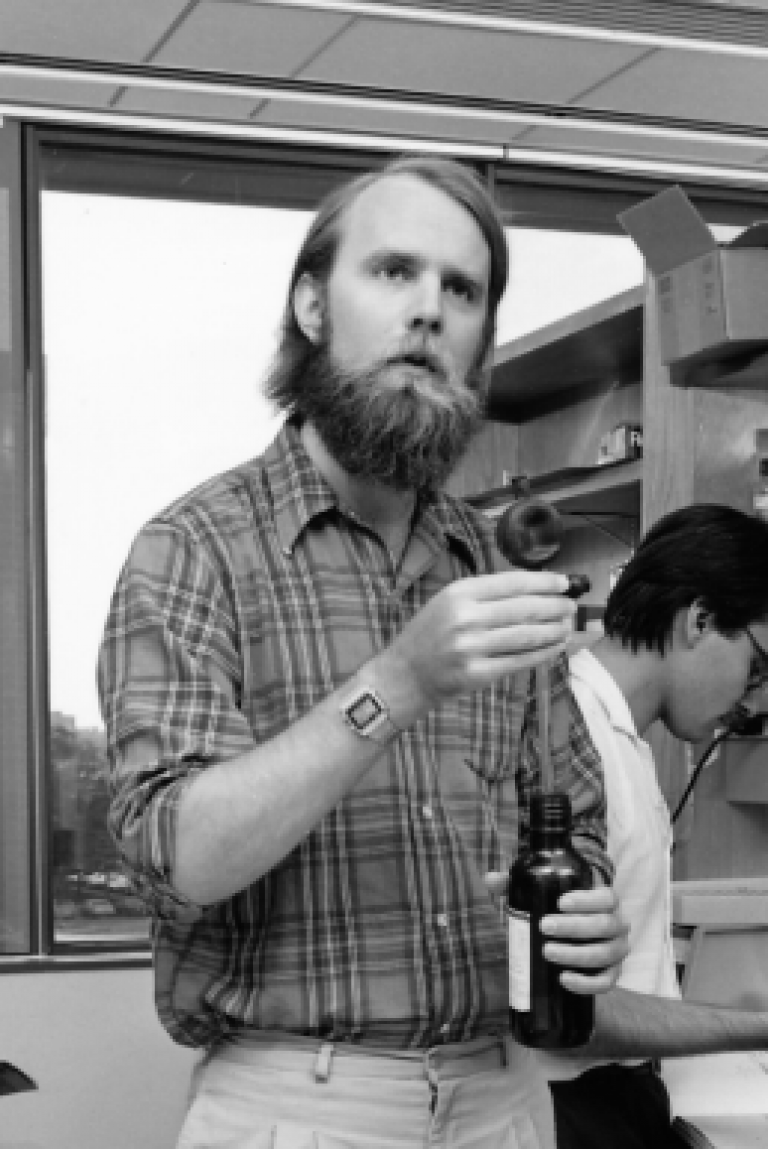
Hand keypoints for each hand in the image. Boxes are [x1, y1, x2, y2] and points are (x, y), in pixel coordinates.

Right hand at [381, 570, 576, 719]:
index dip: (543, 582)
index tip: (564, 583)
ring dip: (554, 630)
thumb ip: (485, 594)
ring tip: (567, 626)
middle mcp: (465, 617)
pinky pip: (520, 661)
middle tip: (571, 606)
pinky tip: (554, 646)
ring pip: (526, 635)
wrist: (405, 674)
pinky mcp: (477, 673)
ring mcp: (471, 647)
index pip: (512, 582)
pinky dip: (542, 653)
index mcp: (459, 593)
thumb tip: (534, 589)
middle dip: (555, 606)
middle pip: (524, 608)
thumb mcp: (448, 601)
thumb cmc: (430, 634)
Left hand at [485, 873, 627, 995]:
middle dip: (573, 927)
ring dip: (576, 954)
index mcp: (606, 901)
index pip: (606, 897)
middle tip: (543, 926)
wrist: (577, 941)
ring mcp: (617, 951)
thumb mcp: (542, 896)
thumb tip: (491, 879)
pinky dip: (586, 983)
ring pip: (605, 954)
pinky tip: (563, 979)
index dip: (587, 900)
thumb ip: (517, 885)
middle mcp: (618, 925)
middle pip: (604, 925)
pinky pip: (606, 982)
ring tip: (547, 951)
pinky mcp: (612, 975)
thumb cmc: (559, 913)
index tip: (560, 902)